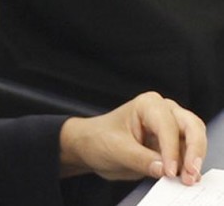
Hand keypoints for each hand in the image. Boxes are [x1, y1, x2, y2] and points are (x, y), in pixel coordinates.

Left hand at [60, 91, 206, 184]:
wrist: (90, 146)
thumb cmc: (97, 139)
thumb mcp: (115, 150)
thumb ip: (139, 158)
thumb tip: (163, 169)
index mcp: (147, 105)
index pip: (167, 126)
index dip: (171, 150)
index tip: (170, 170)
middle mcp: (163, 112)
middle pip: (190, 127)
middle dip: (193, 151)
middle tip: (189, 174)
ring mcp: (170, 127)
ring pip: (194, 139)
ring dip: (193, 160)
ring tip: (188, 179)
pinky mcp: (172, 144)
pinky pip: (188, 153)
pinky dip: (189, 165)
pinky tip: (186, 178)